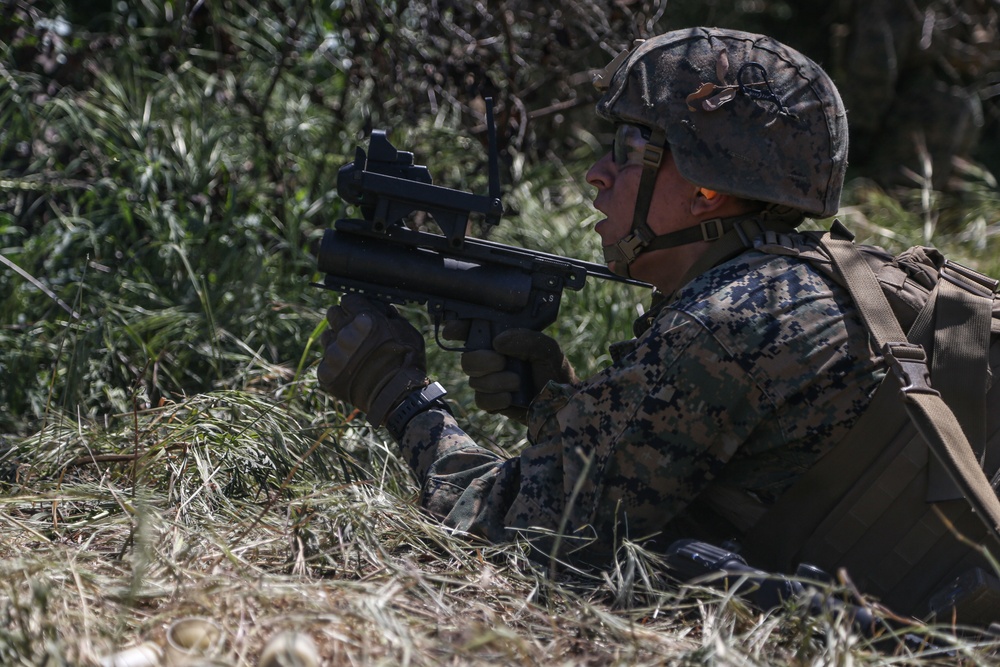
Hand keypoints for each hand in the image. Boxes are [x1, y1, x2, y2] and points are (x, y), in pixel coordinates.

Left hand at [318, 294, 427, 425]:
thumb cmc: (406, 363)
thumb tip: (378, 306)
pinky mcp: (326, 373)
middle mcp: (345, 334)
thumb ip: (389, 314)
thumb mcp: (407, 331)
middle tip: (356, 331)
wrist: (396, 398)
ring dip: (338, 341)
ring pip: (327, 336)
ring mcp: (334, 355)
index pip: (348, 300)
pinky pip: (326, 360)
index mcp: (365, 320)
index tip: (361, 314)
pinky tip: (351, 368)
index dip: (356, 306)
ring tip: (354, 352)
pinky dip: (336, 363)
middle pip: (333, 314)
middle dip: (343, 319)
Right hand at [443, 322, 577, 421]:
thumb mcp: (546, 348)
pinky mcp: (492, 402)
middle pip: (466, 359)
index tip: (453, 330)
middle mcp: (492, 359)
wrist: (563, 404)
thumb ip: (525, 339)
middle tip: (502, 361)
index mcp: (502, 341)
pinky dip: (496, 399)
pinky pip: (480, 400)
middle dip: (482, 360)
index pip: (473, 331)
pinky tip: (511, 398)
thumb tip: (497, 342)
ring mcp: (490, 382)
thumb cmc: (555, 371)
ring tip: (518, 382)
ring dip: (497, 381)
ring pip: (474, 380)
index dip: (458, 328)